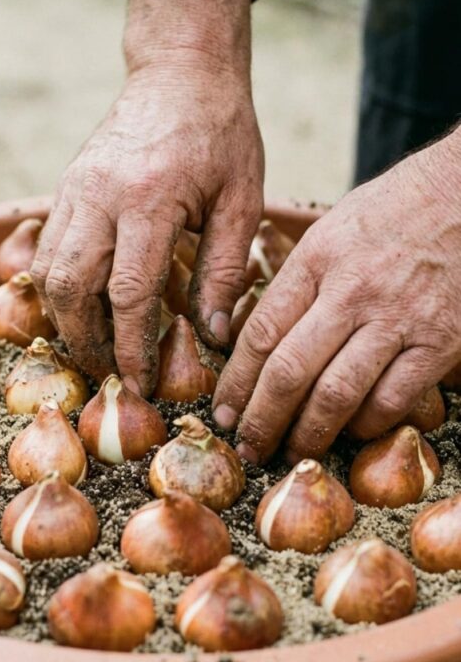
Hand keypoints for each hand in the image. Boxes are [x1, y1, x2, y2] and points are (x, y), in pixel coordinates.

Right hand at [31, 0, 262, 393]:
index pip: (129, 293)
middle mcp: (100, 196)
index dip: (131, 348)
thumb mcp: (241, 199)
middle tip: (111, 374)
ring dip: (66, 320)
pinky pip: (48, 249)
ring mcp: (75, 189)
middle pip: (72, 289)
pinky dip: (59, 288)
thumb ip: (224, 269)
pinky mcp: (66, 186)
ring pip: (48, 272)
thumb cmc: (222, 134)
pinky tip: (84, 308)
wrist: (181, 71)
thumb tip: (213, 336)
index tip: (140, 383)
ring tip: (95, 349)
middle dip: (87, 342)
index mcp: (150, 199)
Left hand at [213, 128, 460, 463]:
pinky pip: (392, 399)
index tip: (223, 411)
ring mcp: (398, 319)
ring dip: (309, 434)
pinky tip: (352, 429)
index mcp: (317, 260)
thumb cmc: (394, 210)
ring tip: (295, 451)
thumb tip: (251, 337)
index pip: (260, 334)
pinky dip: (366, 424)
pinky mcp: (440, 342)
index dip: (235, 383)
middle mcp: (352, 292)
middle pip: (289, 372)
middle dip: (261, 420)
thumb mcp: (330, 230)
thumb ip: (295, 282)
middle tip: (248, 446)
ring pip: (337, 395)